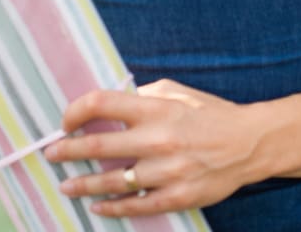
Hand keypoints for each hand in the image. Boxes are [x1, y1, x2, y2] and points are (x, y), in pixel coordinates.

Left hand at [44, 79, 261, 216]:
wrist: (248, 142)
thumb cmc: (209, 112)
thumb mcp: (176, 92)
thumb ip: (143, 95)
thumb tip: (112, 103)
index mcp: (156, 108)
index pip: (102, 103)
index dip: (77, 111)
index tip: (66, 120)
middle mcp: (157, 138)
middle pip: (99, 144)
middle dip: (68, 150)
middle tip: (51, 153)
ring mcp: (167, 171)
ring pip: (112, 180)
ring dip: (83, 183)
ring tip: (66, 185)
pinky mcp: (177, 196)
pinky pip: (136, 206)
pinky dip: (112, 208)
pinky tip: (96, 206)